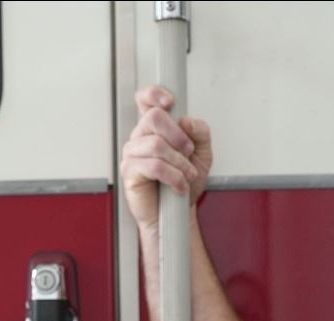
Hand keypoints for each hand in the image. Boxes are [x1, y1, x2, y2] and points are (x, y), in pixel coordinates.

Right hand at [120, 85, 212, 234]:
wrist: (178, 214)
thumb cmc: (184, 184)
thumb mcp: (203, 156)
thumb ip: (201, 134)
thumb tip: (188, 121)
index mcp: (155, 129)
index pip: (145, 100)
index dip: (155, 94)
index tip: (170, 103)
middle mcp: (141, 137)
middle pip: (154, 117)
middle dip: (179, 135)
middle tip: (189, 152)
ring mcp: (133, 153)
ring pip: (157, 144)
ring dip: (179, 162)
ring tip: (187, 175)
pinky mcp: (130, 171)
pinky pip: (154, 166)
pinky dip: (173, 177)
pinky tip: (179, 186)